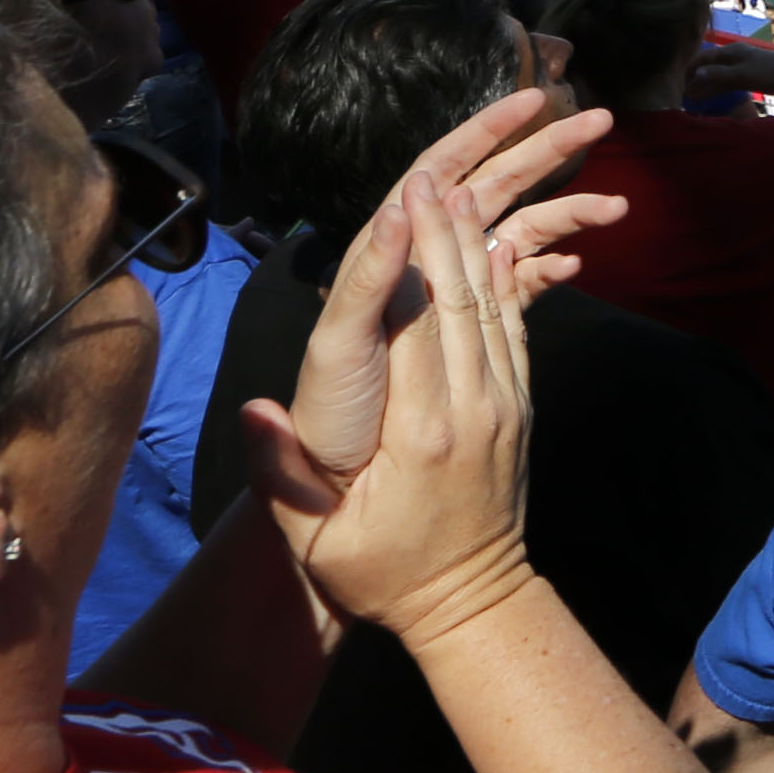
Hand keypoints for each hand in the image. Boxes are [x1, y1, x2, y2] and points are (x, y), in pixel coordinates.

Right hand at [243, 109, 617, 645]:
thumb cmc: (383, 574)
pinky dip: (505, 280)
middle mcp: (472, 405)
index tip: (400, 199)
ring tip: (458, 186)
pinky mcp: (519, 405)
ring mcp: (504, 403)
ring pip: (492, 304)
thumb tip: (254, 411)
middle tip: (428, 171)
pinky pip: (514, 328)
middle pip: (460, 297)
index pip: (417, 322)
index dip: (411, 257)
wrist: (471, 601)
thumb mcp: (319, 542)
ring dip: (477, 243)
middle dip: (445, 229)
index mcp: (421, 431)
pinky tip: (494, 240)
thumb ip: (286, 476)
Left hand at [271, 87, 618, 489]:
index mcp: (389, 251)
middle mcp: (423, 261)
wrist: (344, 485)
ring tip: (618, 205)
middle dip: (544, 150)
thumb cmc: (332, 417)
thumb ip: (367, 276)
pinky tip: (578, 265)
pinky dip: (548, 269)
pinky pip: (517, 286)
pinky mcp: (470, 332)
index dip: (486, 130)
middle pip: (490, 187)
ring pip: (515, 231)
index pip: (442, 169)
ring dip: (565, 212)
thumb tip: (403, 204)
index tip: (533, 100)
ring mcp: (451, 295)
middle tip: (601, 120)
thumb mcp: (340, 344)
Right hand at [681, 35, 773, 97]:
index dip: (690, 69)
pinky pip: (727, 81)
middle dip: (696, 78)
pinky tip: (710, 96)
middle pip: (710, 67)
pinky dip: (717, 88)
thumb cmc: (768, 72)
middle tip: (682, 92)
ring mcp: (741, 66)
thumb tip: (695, 75)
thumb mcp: (741, 74)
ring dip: (705, 85)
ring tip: (692, 98)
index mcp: (731, 51)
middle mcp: (734, 55)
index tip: (678, 82)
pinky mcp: (748, 76)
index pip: (704, 57)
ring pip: (718, 75)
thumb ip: (718, 75)